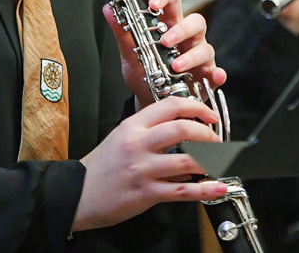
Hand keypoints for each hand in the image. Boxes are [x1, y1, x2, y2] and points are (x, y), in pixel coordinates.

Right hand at [72, 97, 227, 230]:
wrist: (79, 192)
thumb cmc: (101, 166)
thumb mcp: (121, 137)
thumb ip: (149, 131)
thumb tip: (183, 132)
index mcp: (133, 126)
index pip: (170, 105)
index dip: (197, 108)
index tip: (210, 116)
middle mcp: (138, 144)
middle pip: (183, 129)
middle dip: (208, 134)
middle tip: (217, 141)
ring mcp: (142, 169)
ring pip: (187, 160)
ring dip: (211, 161)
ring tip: (220, 163)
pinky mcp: (146, 192)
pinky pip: (182, 190)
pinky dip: (205, 189)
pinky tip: (217, 186)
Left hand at [104, 0, 225, 108]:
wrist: (151, 102)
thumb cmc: (145, 74)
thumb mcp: (130, 55)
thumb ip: (122, 34)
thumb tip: (108, 9)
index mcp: (168, 26)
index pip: (173, 1)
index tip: (153, 2)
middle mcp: (187, 38)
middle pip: (195, 21)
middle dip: (182, 29)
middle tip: (165, 41)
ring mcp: (199, 56)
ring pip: (205, 47)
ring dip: (192, 56)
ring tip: (175, 66)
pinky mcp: (207, 75)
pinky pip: (217, 71)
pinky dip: (217, 73)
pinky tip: (212, 77)